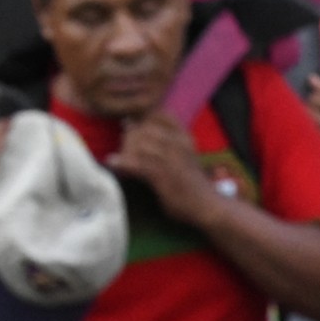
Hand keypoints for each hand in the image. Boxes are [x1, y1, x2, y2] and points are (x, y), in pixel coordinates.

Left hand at [107, 110, 216, 225]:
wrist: (206, 205)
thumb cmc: (190, 180)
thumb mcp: (182, 153)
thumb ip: (161, 138)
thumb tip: (126, 122)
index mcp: (184, 136)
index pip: (159, 115)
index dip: (142, 119)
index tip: (134, 128)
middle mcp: (178, 144)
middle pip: (145, 128)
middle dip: (130, 136)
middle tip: (125, 148)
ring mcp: (171, 160)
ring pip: (140, 145)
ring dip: (125, 150)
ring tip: (120, 158)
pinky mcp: (163, 176)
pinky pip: (137, 164)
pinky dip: (122, 162)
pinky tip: (112, 162)